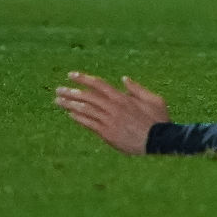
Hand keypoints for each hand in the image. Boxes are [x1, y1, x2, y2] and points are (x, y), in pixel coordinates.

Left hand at [54, 71, 168, 154]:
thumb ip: (137, 89)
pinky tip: (70, 114)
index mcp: (123, 97)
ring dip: (70, 104)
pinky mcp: (107, 134)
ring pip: (85, 110)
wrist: (158, 141)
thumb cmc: (158, 120)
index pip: (99, 85)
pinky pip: (89, 124)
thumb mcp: (154, 99)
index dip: (84, 79)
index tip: (71, 75)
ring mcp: (109, 121)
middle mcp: (113, 107)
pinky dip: (78, 118)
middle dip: (71, 92)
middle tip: (58, 89)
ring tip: (58, 100)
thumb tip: (124, 79)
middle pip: (88, 97)